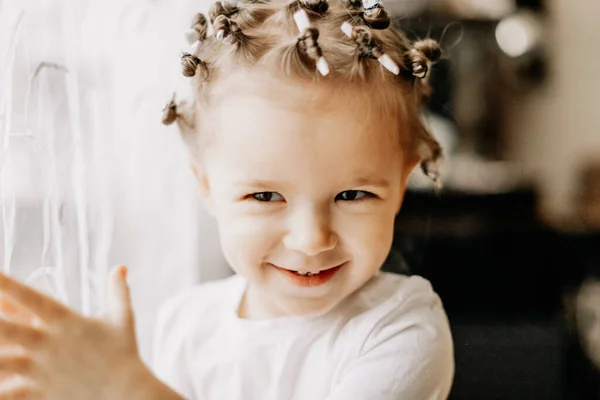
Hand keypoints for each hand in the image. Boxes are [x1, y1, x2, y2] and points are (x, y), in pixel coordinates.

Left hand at [0, 265, 181, 399]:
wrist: (126, 392)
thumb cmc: (124, 354)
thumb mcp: (123, 318)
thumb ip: (118, 291)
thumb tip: (120, 267)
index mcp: (66, 322)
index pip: (34, 299)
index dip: (10, 285)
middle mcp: (49, 343)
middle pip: (7, 329)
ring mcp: (41, 369)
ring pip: (2, 362)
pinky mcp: (39, 392)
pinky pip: (9, 393)